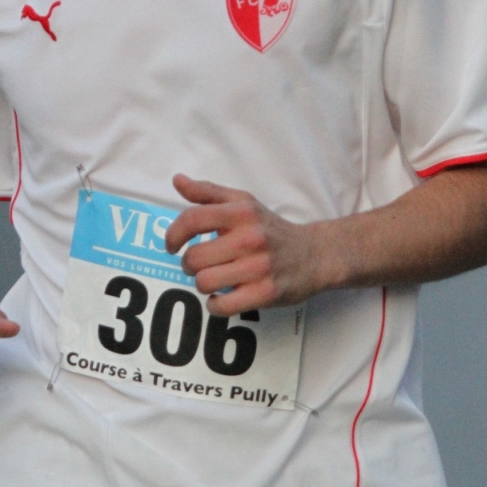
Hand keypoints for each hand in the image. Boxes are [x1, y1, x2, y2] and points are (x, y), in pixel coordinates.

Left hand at [165, 175, 321, 316]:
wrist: (314, 254)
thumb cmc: (271, 228)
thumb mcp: (243, 203)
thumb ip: (208, 193)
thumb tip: (177, 180)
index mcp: (241, 213)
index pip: (192, 220)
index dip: (173, 234)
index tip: (172, 245)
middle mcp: (249, 238)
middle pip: (194, 258)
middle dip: (189, 264)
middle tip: (200, 264)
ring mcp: (258, 267)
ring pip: (205, 283)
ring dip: (203, 284)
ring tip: (214, 279)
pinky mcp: (265, 293)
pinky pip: (222, 306)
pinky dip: (215, 305)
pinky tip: (222, 296)